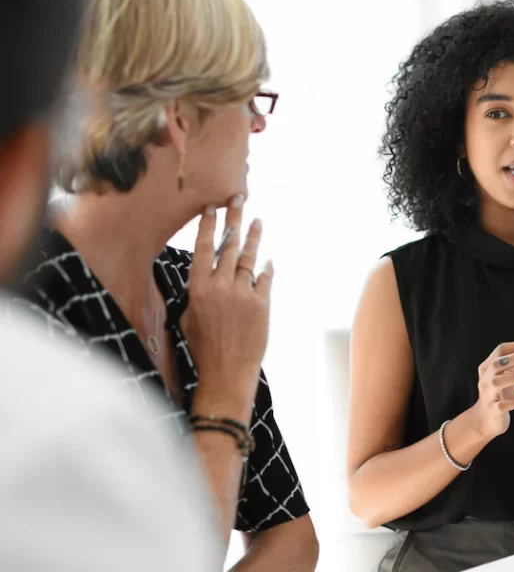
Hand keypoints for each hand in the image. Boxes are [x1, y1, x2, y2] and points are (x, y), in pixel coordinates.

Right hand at [181, 198, 272, 421]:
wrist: (226, 372)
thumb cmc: (203, 348)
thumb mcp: (188, 318)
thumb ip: (198, 293)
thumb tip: (205, 276)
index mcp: (198, 289)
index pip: (203, 248)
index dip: (208, 226)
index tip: (212, 207)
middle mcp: (220, 287)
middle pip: (228, 245)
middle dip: (234, 219)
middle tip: (239, 198)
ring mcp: (243, 294)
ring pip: (248, 258)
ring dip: (253, 238)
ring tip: (257, 221)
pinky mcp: (262, 303)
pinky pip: (264, 279)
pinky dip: (265, 269)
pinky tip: (266, 261)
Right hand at [465, 340, 513, 440]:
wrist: (485, 420)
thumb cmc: (500, 394)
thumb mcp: (511, 378)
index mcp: (488, 367)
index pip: (501, 350)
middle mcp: (485, 379)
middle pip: (497, 363)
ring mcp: (488, 395)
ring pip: (498, 382)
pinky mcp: (493, 411)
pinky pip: (504, 405)